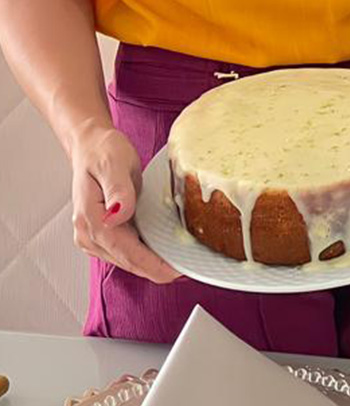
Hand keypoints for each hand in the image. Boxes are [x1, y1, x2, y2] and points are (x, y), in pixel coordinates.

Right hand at [70, 122, 179, 283]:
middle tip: (192, 266)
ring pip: (131, 263)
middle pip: (131, 264)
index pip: (127, 254)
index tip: (180, 270)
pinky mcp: (104, 238)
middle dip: (161, 268)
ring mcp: (95, 239)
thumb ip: (117, 190)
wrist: (91, 147)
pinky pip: (130, 254)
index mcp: (91, 220)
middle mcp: (90, 235)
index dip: (156, 266)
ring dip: (156, 264)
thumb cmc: (101, 152)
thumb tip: (118, 215)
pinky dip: (149, 255)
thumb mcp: (113, 162)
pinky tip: (167, 250)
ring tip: (184, 259)